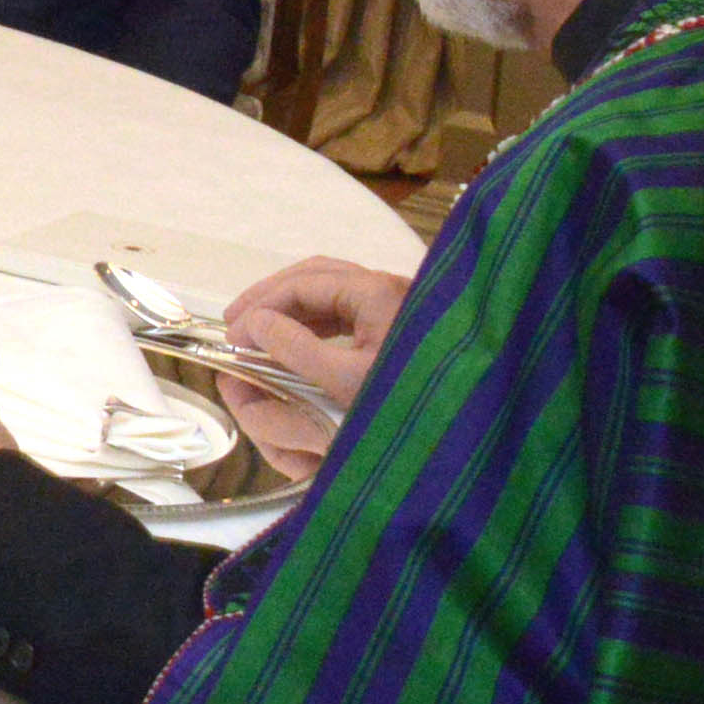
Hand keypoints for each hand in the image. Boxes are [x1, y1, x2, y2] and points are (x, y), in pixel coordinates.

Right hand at [222, 255, 409, 406]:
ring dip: (292, 310)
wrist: (472, 425)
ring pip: (331, 294)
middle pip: (316, 277)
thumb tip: (253, 325)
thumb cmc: (411, 404)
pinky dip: (315, 325)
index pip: (302, 284)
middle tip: (235, 325)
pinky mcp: (401, 328)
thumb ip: (295, 350)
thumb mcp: (346, 381)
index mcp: (376, 292)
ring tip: (260, 335)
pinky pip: (348, 314)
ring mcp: (397, 306)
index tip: (231, 336)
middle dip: (271, 299)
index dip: (260, 306)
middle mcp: (388, 289)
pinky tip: (299, 347)